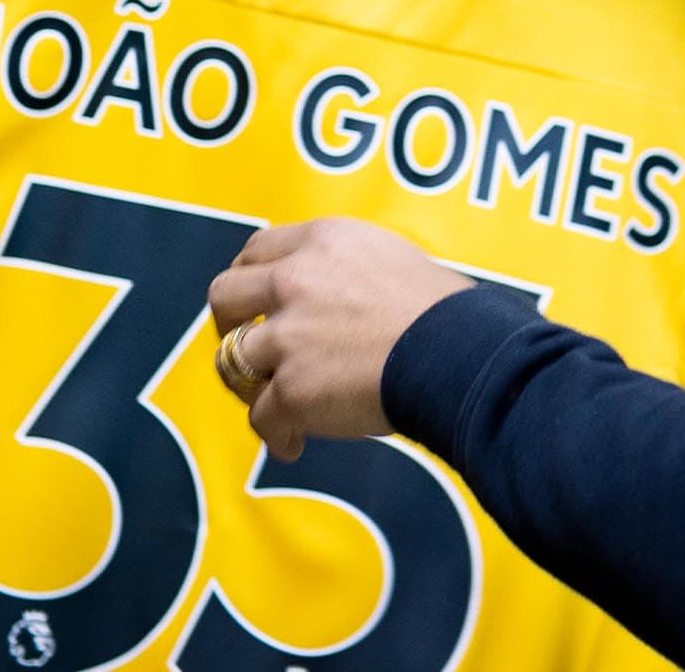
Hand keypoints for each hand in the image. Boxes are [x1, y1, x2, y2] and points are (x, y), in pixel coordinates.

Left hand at [205, 218, 476, 462]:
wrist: (460, 354)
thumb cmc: (444, 312)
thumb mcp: (390, 257)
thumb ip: (345, 267)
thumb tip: (331, 288)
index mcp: (322, 242)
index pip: (257, 249)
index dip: (251, 278)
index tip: (258, 302)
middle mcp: (295, 281)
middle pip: (224, 295)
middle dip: (228, 324)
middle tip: (249, 346)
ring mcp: (289, 336)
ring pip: (231, 360)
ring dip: (248, 384)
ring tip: (270, 402)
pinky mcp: (292, 389)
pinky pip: (262, 418)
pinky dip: (277, 434)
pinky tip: (294, 443)